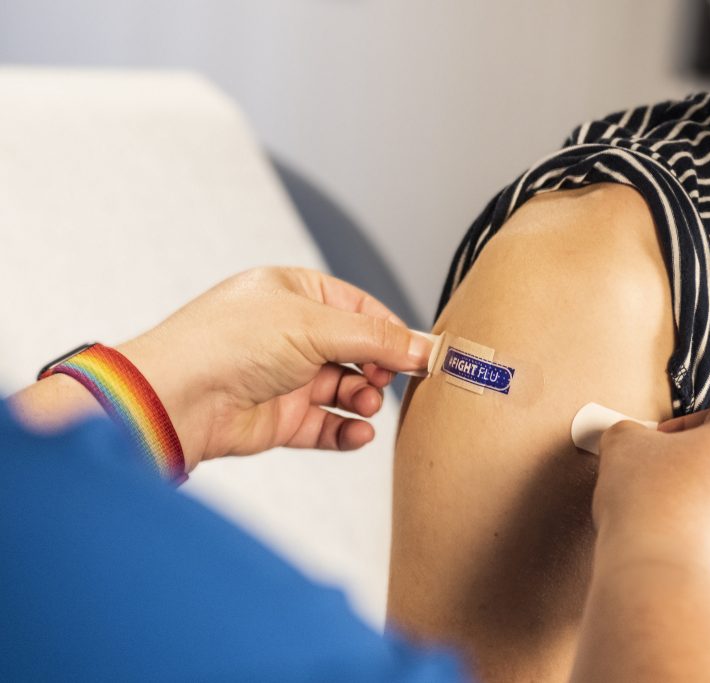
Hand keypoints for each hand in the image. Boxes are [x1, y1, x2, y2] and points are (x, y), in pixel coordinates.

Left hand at [115, 267, 432, 470]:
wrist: (177, 398)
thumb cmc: (227, 343)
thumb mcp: (316, 325)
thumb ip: (376, 339)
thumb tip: (422, 347)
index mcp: (295, 293)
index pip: (361, 309)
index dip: (393, 332)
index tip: (423, 354)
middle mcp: (291, 333)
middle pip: (357, 351)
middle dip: (380, 368)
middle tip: (392, 380)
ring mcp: (285, 377)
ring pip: (345, 390)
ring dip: (365, 399)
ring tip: (368, 404)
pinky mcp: (280, 418)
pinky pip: (327, 425)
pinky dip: (347, 431)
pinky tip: (359, 434)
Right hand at [592, 402, 709, 625]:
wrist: (666, 587)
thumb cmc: (648, 506)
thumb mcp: (623, 445)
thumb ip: (632, 432)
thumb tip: (634, 440)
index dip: (685, 428)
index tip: (658, 447)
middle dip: (706, 467)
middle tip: (667, 483)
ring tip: (676, 521)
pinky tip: (690, 551)